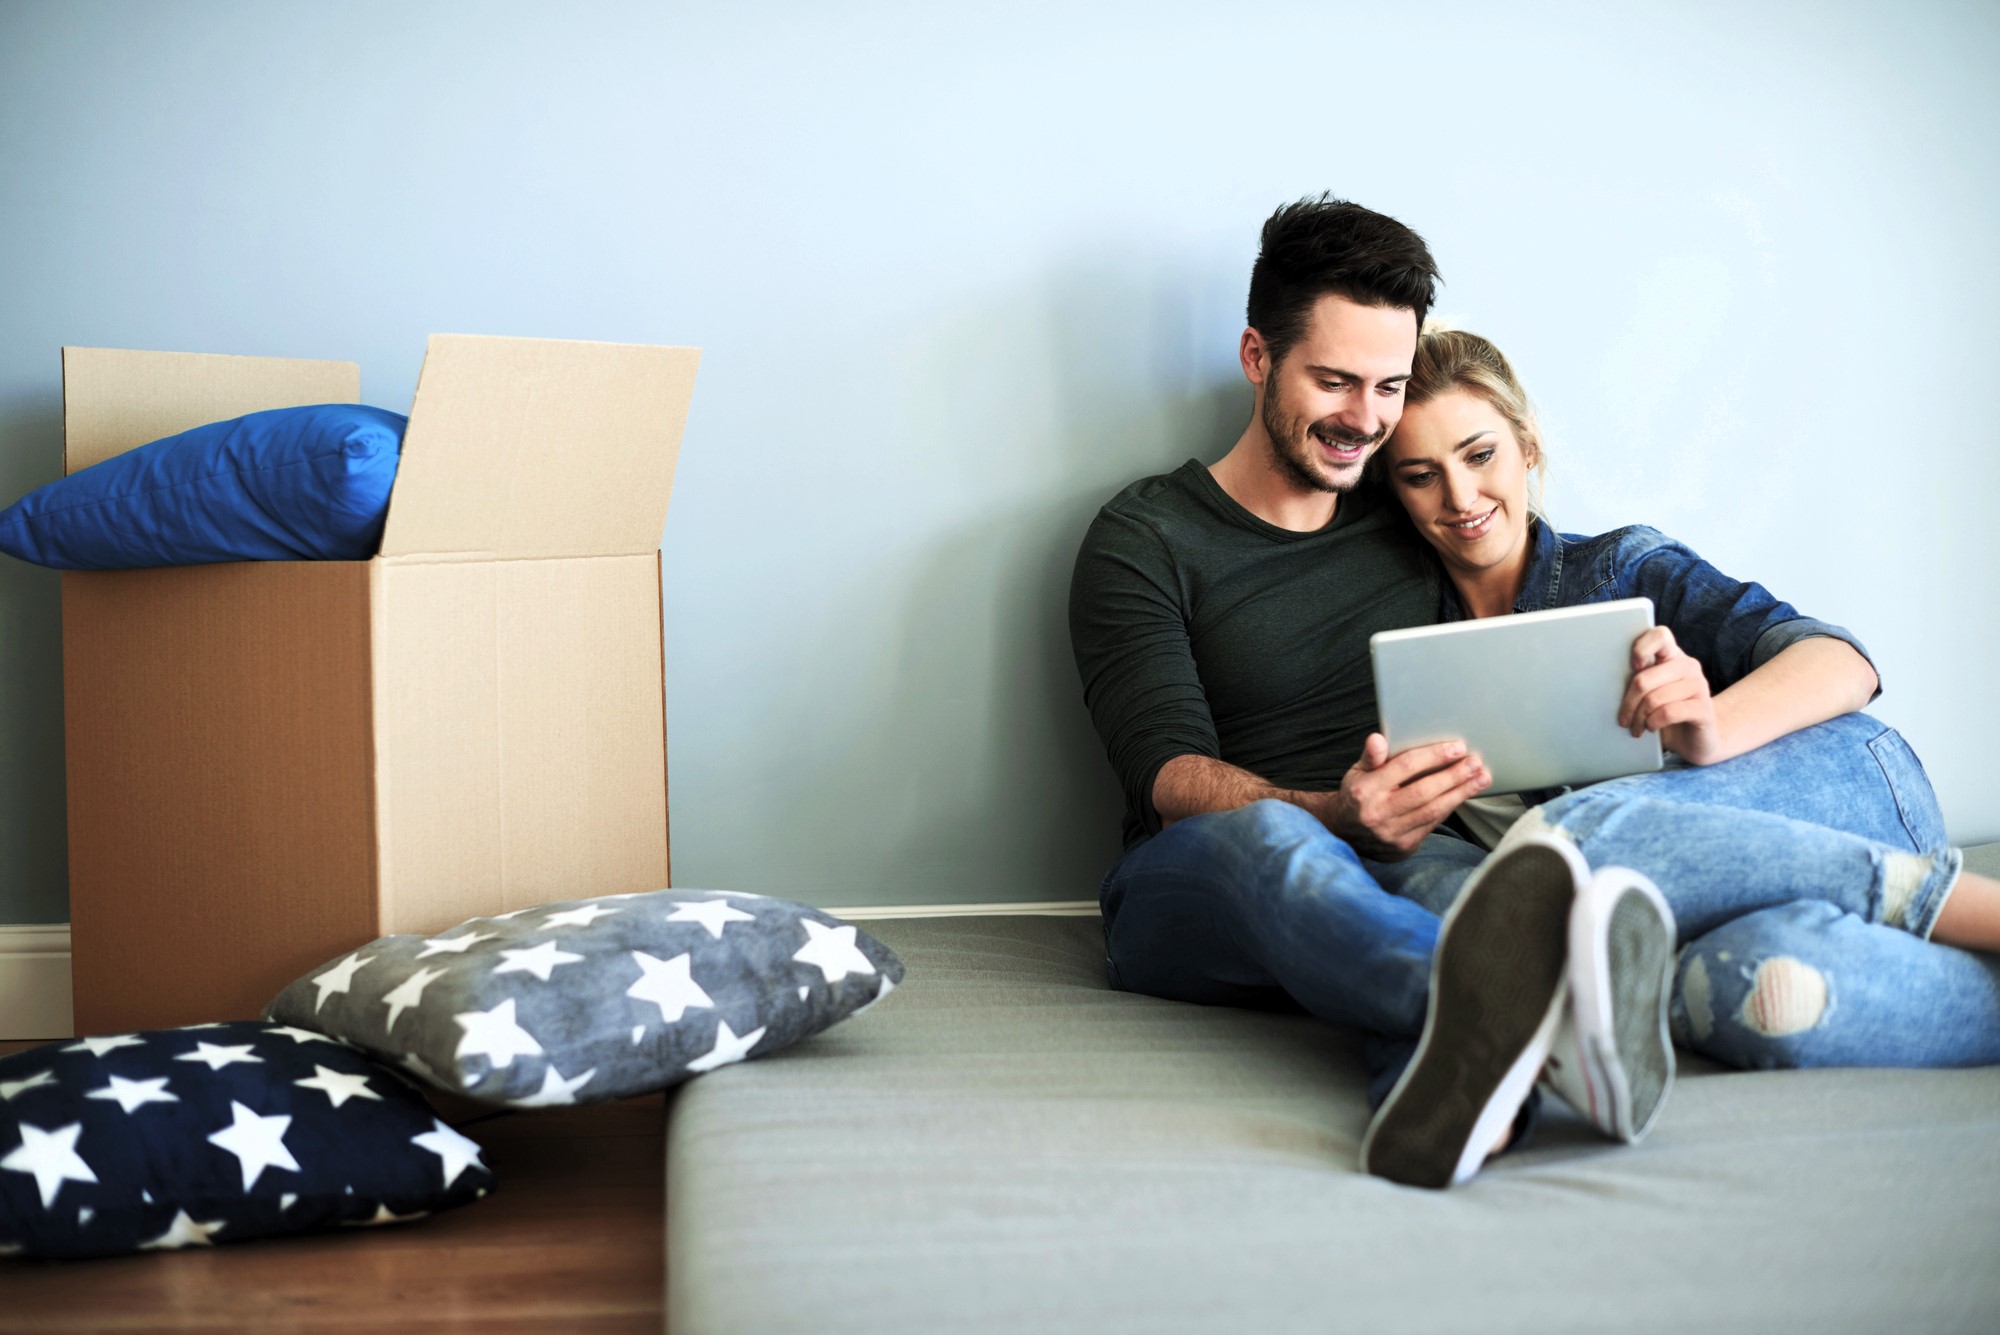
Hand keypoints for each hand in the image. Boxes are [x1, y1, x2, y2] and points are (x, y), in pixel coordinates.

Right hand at [1315, 734, 1489, 860]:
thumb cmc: (1357, 795)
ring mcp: (1391, 833)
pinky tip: (1463, 795)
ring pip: (1433, 811)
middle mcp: (1377, 813)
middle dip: (1454, 776)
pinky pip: (1432, 825)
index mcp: (1365, 789)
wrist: (1344, 833)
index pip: (1405, 767)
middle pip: (1424, 791)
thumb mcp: (1357, 772)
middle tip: (1476, 763)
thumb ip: (1371, 756)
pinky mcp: (1403, 848)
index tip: (1457, 747)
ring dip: (1461, 793)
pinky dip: (1450, 808)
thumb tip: (1378, 739)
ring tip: (1481, 778)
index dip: (1434, 756)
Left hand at [1619, 626, 1725, 763]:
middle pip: (1645, 678)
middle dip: (1628, 703)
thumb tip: (1607, 680)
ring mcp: (1699, 685)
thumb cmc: (1665, 712)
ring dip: (1639, 718)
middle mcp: (1688, 666)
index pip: (1660, 635)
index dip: (1642, 648)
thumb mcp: (1650, 693)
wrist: (1695, 738)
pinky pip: (1668, 712)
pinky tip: (1651, 728)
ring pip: (1654, 698)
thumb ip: (1639, 679)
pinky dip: (1653, 723)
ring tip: (1636, 728)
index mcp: (1673, 656)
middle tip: (1623, 720)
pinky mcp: (1704, 708)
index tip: (1632, 666)